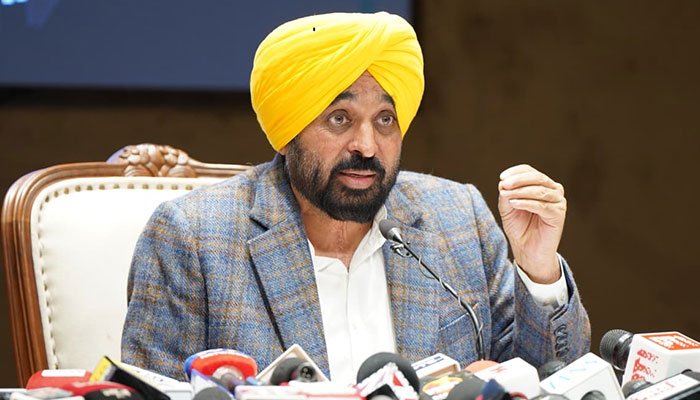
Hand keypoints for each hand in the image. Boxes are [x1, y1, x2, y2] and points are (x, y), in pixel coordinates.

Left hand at [497, 164, 565, 283]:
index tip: (502, 177)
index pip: (529, 171)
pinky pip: (542, 205)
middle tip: (504, 184)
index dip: (516, 172)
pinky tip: (514, 203)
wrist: (527, 251)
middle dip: (518, 180)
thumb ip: (506, 195)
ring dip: (520, 191)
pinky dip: (526, 202)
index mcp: (541, 185)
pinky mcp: (559, 214)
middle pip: (537, 177)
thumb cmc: (519, 228)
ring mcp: (558, 202)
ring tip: (506, 195)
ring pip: (539, 191)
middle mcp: (553, 190)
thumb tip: (503, 183)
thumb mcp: (508, 208)